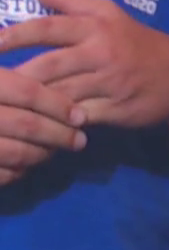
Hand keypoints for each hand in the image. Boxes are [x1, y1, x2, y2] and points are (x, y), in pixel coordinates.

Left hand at [0, 0, 168, 127]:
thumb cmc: (137, 41)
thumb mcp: (109, 13)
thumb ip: (68, 0)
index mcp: (95, 28)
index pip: (47, 28)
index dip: (14, 36)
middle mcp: (101, 54)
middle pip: (48, 66)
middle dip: (15, 75)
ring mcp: (109, 85)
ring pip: (60, 95)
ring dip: (30, 102)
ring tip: (5, 104)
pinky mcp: (115, 110)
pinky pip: (78, 118)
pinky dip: (55, 122)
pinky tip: (35, 124)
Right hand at [0, 64, 86, 184]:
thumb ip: (17, 77)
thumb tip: (57, 84)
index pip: (28, 91)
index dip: (58, 104)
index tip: (81, 116)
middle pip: (28, 124)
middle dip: (59, 134)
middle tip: (80, 141)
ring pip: (18, 152)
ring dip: (44, 153)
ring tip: (56, 150)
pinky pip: (4, 173)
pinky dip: (20, 170)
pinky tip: (30, 163)